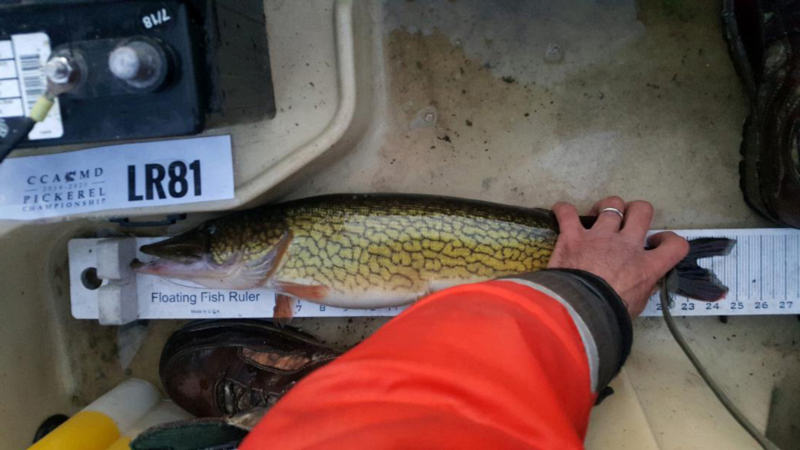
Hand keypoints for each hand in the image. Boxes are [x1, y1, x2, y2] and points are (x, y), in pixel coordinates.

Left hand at [547, 196, 688, 318]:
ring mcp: (599, 237)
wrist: (580, 311)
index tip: (657, 244)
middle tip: (626, 221)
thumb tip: (644, 284)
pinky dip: (563, 210)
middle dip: (636, 211)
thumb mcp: (636, 307)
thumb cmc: (609, 315)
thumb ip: (642, 290)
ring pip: (611, 205)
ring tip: (596, 215)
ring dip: (605, 207)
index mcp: (646, 266)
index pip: (675, 245)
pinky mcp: (573, 236)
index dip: (669, 240)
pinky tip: (562, 211)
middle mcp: (626, 244)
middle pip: (641, 210)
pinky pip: (567, 213)